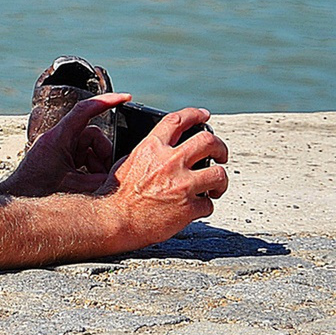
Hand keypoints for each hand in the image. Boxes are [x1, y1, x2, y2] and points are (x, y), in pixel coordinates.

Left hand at [0, 93, 126, 196]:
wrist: (15, 202)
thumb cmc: (36, 192)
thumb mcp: (75, 187)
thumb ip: (100, 179)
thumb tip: (118, 176)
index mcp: (59, 137)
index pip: (85, 110)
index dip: (108, 101)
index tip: (125, 97)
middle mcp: (57, 139)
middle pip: (92, 136)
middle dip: (104, 155)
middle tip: (107, 175)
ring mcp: (57, 149)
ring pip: (88, 149)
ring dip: (96, 165)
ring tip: (93, 184)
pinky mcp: (57, 159)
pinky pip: (80, 158)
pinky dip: (87, 170)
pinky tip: (85, 185)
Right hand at [103, 107, 229, 246]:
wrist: (115, 220)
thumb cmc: (117, 194)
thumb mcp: (128, 161)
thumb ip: (149, 152)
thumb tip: (162, 149)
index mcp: (152, 147)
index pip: (178, 120)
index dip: (195, 114)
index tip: (204, 115)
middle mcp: (170, 161)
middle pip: (209, 141)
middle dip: (220, 148)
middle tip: (220, 156)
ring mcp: (182, 184)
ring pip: (219, 174)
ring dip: (220, 181)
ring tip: (214, 188)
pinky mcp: (189, 207)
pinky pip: (208, 204)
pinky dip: (204, 207)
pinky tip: (195, 209)